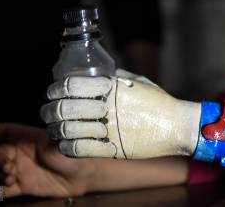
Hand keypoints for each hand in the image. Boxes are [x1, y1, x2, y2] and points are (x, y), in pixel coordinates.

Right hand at [0, 123, 95, 197]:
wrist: (84, 176)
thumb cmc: (73, 154)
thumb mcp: (60, 142)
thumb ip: (47, 136)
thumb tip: (41, 127)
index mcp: (28, 138)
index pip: (5, 131)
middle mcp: (22, 153)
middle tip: (9, 167)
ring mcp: (21, 170)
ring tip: (12, 179)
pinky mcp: (24, 186)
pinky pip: (4, 190)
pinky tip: (2, 190)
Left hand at [40, 69, 200, 158]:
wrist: (177, 126)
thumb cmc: (159, 102)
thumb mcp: (139, 82)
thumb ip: (117, 77)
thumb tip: (97, 74)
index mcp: (113, 88)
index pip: (73, 85)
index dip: (56, 89)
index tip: (52, 92)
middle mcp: (109, 107)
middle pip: (66, 108)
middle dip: (50, 110)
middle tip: (47, 111)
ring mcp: (110, 129)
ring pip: (68, 129)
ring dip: (55, 129)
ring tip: (52, 128)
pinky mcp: (112, 149)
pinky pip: (79, 149)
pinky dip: (66, 146)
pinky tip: (63, 143)